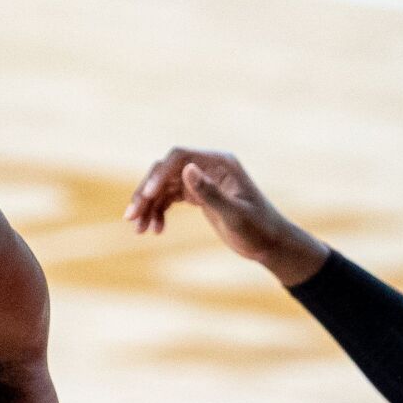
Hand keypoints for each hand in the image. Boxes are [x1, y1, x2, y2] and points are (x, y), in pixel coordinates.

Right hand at [124, 147, 326, 285]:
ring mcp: (202, 180)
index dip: (159, 174)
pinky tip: (154, 230)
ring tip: (138, 230)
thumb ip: (210, 192)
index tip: (146, 197)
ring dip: (148, 206)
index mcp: (220, 163)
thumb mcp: (235, 215)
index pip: (179, 157)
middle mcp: (208, 167)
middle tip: (131, 217)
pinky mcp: (198, 195)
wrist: (271, 244)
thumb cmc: (259, 230)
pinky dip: (158, 212)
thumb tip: (187, 169)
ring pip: (163, 186)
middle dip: (146, 193)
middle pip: (165, 171)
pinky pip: (169, 198)